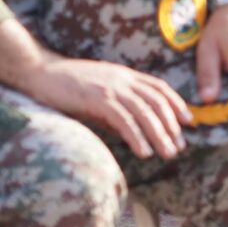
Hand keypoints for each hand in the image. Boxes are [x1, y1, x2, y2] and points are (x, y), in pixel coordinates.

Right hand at [23, 55, 191, 159]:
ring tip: (168, 153)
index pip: (158, 87)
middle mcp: (122, 78)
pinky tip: (144, 152)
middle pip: (156, 101)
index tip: (187, 121)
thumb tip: (131, 132)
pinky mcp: (98, 99)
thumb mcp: (97, 93)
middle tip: (179, 146)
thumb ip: (115, 108)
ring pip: (144, 112)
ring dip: (159, 134)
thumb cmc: (66, 86)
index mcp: (124, 74)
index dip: (175, 103)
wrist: (40, 73)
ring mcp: (111, 87)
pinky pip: (124, 119)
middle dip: (171, 125)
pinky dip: (137, 136)